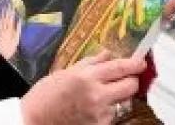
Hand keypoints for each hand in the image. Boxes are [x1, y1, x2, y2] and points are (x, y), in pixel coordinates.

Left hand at [0, 0, 21, 59]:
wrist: (2, 53)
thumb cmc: (10, 47)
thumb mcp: (16, 38)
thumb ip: (18, 28)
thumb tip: (20, 20)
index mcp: (10, 30)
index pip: (11, 17)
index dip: (12, 10)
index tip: (13, 4)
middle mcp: (4, 28)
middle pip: (6, 17)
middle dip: (7, 9)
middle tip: (8, 2)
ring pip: (1, 19)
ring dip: (2, 11)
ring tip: (3, 5)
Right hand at [21, 51, 143, 124]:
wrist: (33, 121)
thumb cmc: (45, 96)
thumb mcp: (65, 72)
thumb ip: (90, 63)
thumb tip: (108, 54)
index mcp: (87, 77)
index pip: (120, 67)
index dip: (135, 64)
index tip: (141, 63)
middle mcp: (97, 95)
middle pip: (130, 86)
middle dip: (131, 81)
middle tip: (126, 79)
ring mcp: (99, 114)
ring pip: (123, 103)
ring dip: (118, 98)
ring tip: (100, 97)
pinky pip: (112, 116)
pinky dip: (108, 112)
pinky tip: (93, 109)